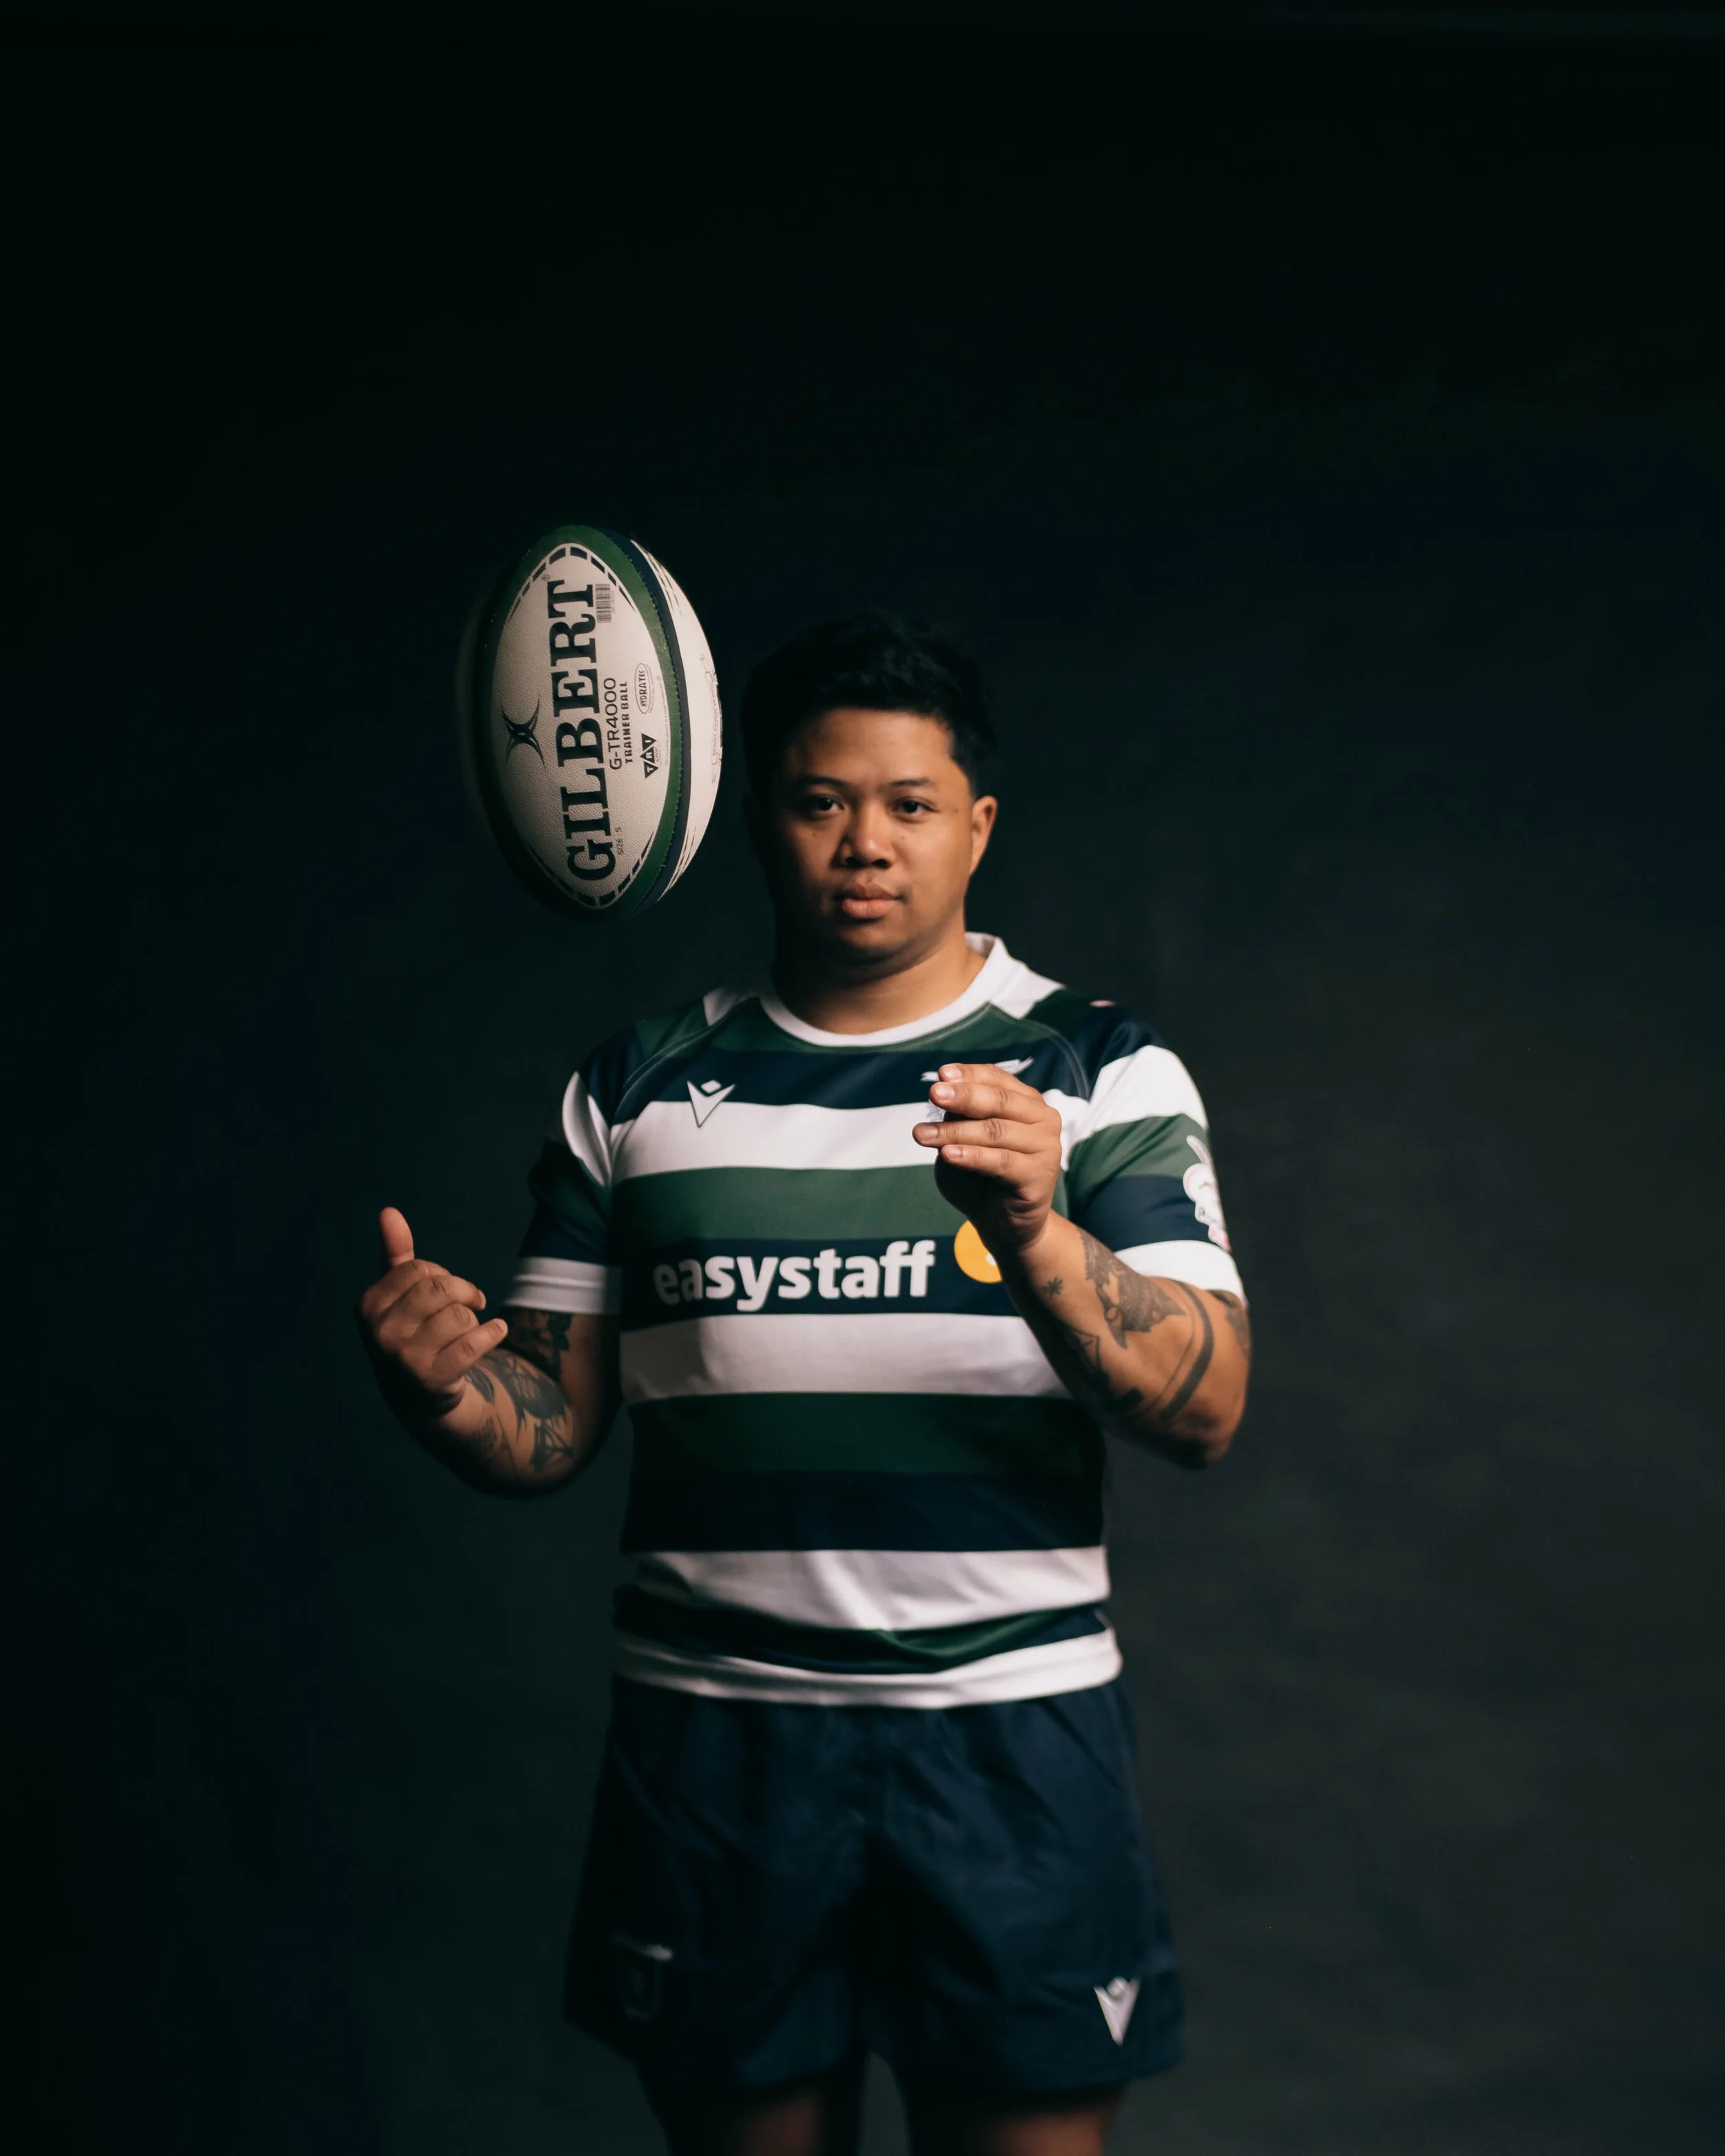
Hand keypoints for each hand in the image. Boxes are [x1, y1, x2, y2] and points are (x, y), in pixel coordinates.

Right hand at [354, 1207, 508, 1421]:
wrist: (417, 1397)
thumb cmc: (410, 1333)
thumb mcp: (398, 1294)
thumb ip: (395, 1254)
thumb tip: (389, 1211)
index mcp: (368, 1306)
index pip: (421, 1269)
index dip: (442, 1275)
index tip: (446, 1289)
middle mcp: (379, 1333)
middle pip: (441, 1288)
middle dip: (464, 1291)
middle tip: (473, 1301)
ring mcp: (403, 1359)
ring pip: (460, 1315)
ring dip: (474, 1318)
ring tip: (469, 1329)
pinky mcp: (432, 1379)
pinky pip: (475, 1341)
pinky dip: (494, 1333)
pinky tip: (496, 1332)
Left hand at [912, 1063, 1063, 1258]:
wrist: (1005, 1226)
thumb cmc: (981, 1178)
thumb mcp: (962, 1141)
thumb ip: (959, 1118)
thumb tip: (945, 1095)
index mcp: (1026, 1102)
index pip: (997, 1079)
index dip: (969, 1074)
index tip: (941, 1074)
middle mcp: (1043, 1119)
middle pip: (999, 1101)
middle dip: (963, 1096)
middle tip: (934, 1093)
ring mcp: (1046, 1147)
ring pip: (996, 1131)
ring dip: (956, 1131)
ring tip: (922, 1134)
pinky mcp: (1040, 1176)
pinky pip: (1002, 1161)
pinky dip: (972, 1157)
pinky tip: (948, 1155)